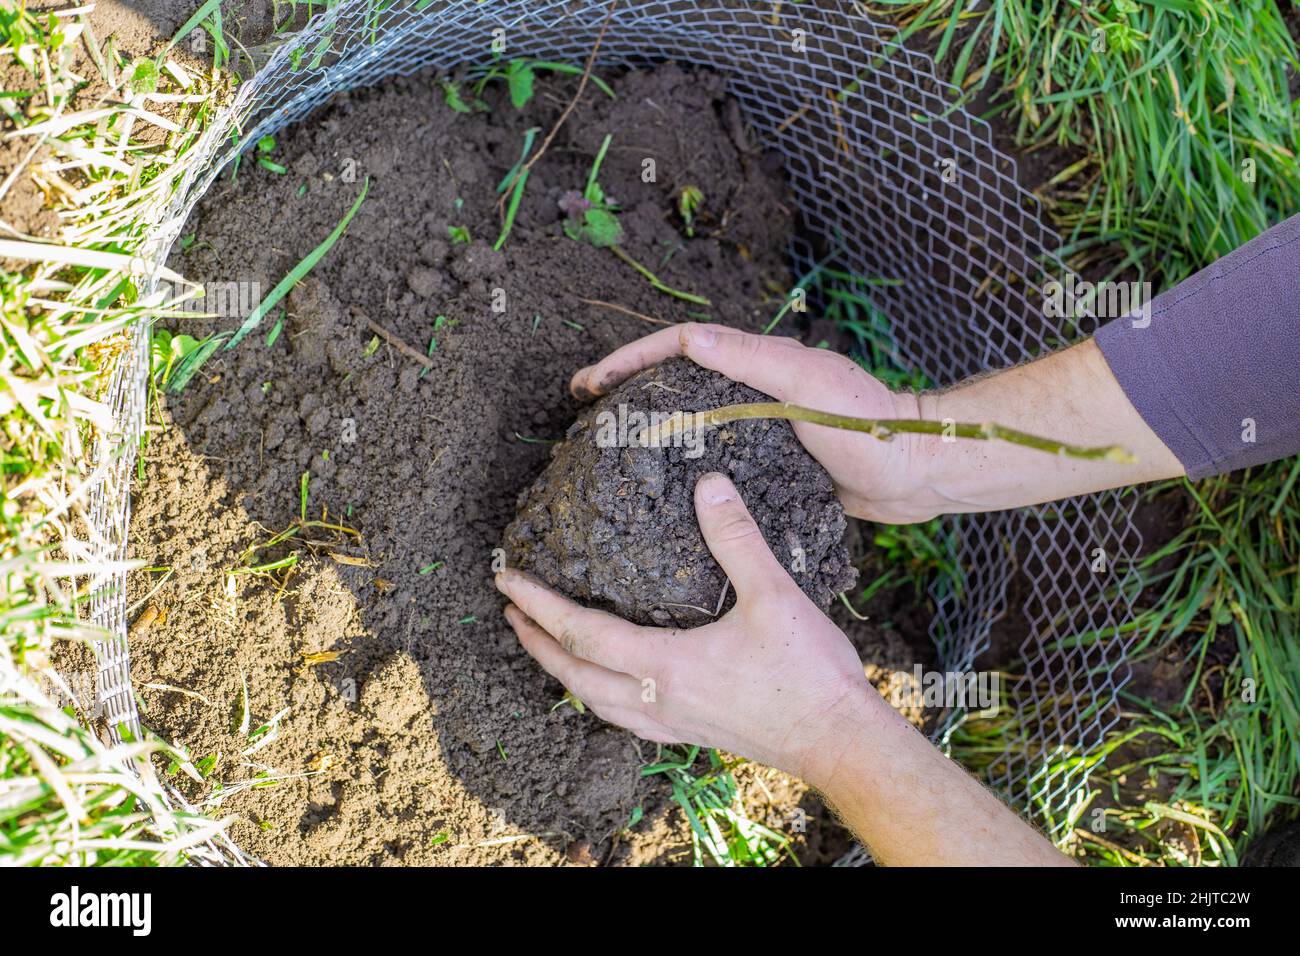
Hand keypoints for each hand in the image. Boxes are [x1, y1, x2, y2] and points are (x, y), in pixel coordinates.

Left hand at [495, 472, 881, 785]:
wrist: (840, 740)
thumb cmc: (808, 673)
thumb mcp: (774, 594)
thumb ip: (737, 537)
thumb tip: (708, 483)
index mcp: (664, 664)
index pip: (579, 631)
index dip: (537, 603)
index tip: (505, 578)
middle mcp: (658, 698)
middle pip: (573, 672)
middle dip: (534, 640)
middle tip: (509, 611)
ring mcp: (673, 721)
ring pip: (595, 701)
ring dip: (562, 670)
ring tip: (546, 646)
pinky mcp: (693, 732)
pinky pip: (627, 717)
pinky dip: (601, 697)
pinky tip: (612, 688)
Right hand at [570, 323, 941, 522]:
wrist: (920, 473)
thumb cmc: (870, 425)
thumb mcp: (810, 385)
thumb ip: (754, 359)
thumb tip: (688, 337)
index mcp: (758, 363)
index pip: (679, 347)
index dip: (630, 359)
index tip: (590, 382)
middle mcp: (754, 391)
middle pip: (676, 380)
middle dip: (626, 388)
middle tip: (582, 411)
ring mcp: (761, 429)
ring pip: (690, 421)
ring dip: (647, 425)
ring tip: (605, 447)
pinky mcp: (771, 466)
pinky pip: (715, 460)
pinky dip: (681, 467)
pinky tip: (659, 492)